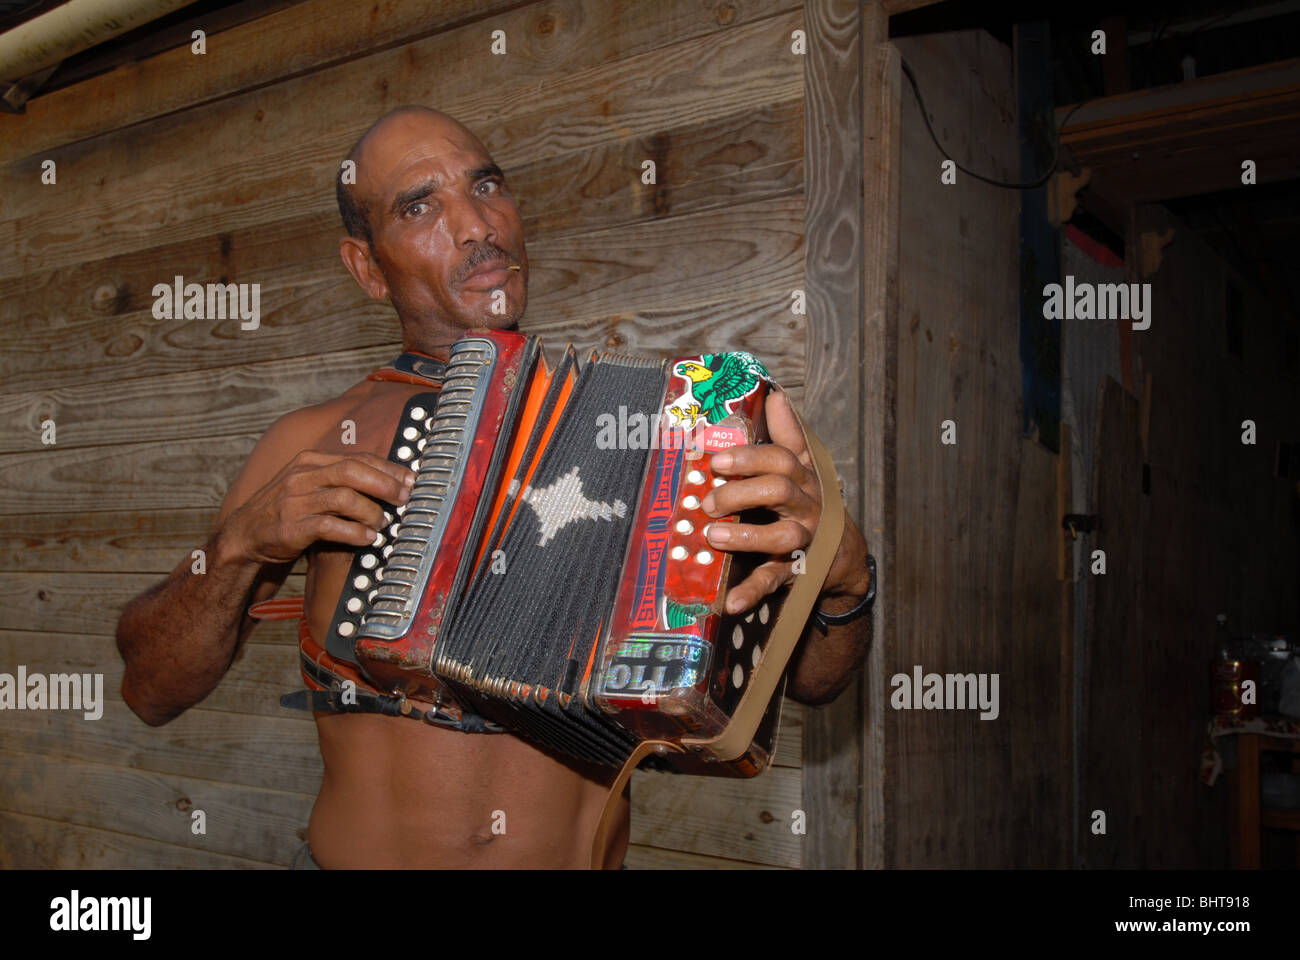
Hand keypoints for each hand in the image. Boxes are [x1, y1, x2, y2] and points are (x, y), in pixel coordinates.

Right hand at [223, 451, 414, 564]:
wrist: (245, 535)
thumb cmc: (287, 509)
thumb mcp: (309, 484)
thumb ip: (340, 479)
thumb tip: (387, 480)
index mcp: (310, 461)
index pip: (357, 458)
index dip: (388, 468)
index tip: (410, 480)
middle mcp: (302, 476)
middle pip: (353, 472)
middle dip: (384, 484)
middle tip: (404, 499)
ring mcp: (295, 500)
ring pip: (345, 499)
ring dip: (371, 512)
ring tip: (383, 524)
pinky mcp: (291, 527)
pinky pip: (330, 527)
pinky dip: (354, 533)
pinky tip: (368, 539)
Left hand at [701, 390, 870, 613]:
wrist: (845, 558)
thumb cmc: (812, 504)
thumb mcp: (804, 469)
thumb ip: (788, 435)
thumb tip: (775, 396)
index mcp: (803, 478)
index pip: (781, 458)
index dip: (748, 457)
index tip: (716, 459)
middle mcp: (807, 506)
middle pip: (778, 490)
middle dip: (740, 492)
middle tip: (707, 500)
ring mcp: (804, 540)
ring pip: (782, 535)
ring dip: (746, 536)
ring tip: (713, 536)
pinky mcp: (797, 573)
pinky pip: (775, 581)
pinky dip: (752, 592)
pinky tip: (730, 602)